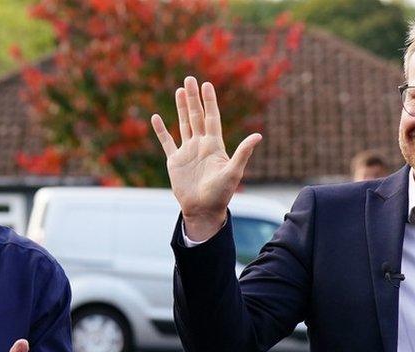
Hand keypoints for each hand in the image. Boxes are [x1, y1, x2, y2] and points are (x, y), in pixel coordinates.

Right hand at [150, 76, 262, 239]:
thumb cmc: (221, 194)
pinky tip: (156, 118)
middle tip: (190, 79)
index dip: (209, 101)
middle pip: (197, 116)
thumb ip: (243, 153)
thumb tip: (258, 136)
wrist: (203, 209)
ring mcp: (187, 152)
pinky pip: (166, 142)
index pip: (212, 117)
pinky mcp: (175, 161)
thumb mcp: (233, 172)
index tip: (207, 84)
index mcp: (214, 145)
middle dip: (193, 98)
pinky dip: (161, 131)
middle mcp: (201, 145)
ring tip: (179, 91)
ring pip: (183, 124)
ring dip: (180, 108)